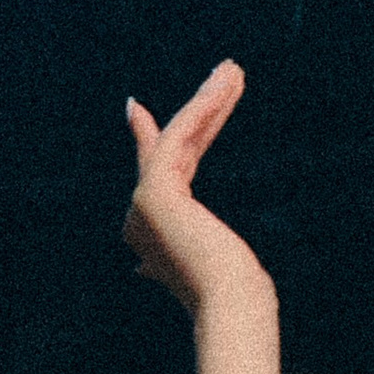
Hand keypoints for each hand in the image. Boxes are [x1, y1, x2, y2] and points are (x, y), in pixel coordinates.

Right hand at [123, 66, 274, 326]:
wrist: (225, 304)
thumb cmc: (228, 294)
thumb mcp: (205, 266)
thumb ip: (167, 262)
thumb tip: (141, 270)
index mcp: (150, 234)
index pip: (162, 174)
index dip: (156, 138)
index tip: (137, 111)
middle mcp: (140, 217)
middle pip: (175, 149)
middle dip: (201, 109)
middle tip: (226, 72)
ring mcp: (143, 203)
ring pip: (180, 137)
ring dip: (209, 99)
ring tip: (236, 69)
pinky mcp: (154, 190)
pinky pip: (181, 136)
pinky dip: (203, 109)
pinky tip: (225, 86)